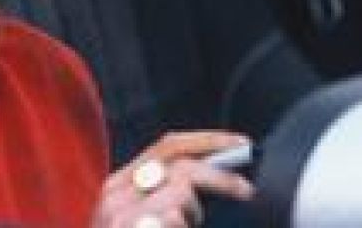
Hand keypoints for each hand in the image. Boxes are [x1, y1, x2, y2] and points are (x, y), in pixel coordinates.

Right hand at [91, 130, 254, 227]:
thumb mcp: (141, 218)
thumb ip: (165, 197)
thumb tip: (213, 175)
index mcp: (120, 186)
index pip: (168, 146)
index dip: (209, 141)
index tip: (241, 146)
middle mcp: (116, 194)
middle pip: (180, 165)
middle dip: (220, 177)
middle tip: (245, 191)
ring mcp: (120, 215)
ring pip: (179, 192)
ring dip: (194, 213)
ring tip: (184, 227)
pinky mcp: (130, 225)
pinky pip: (172, 216)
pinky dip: (181, 224)